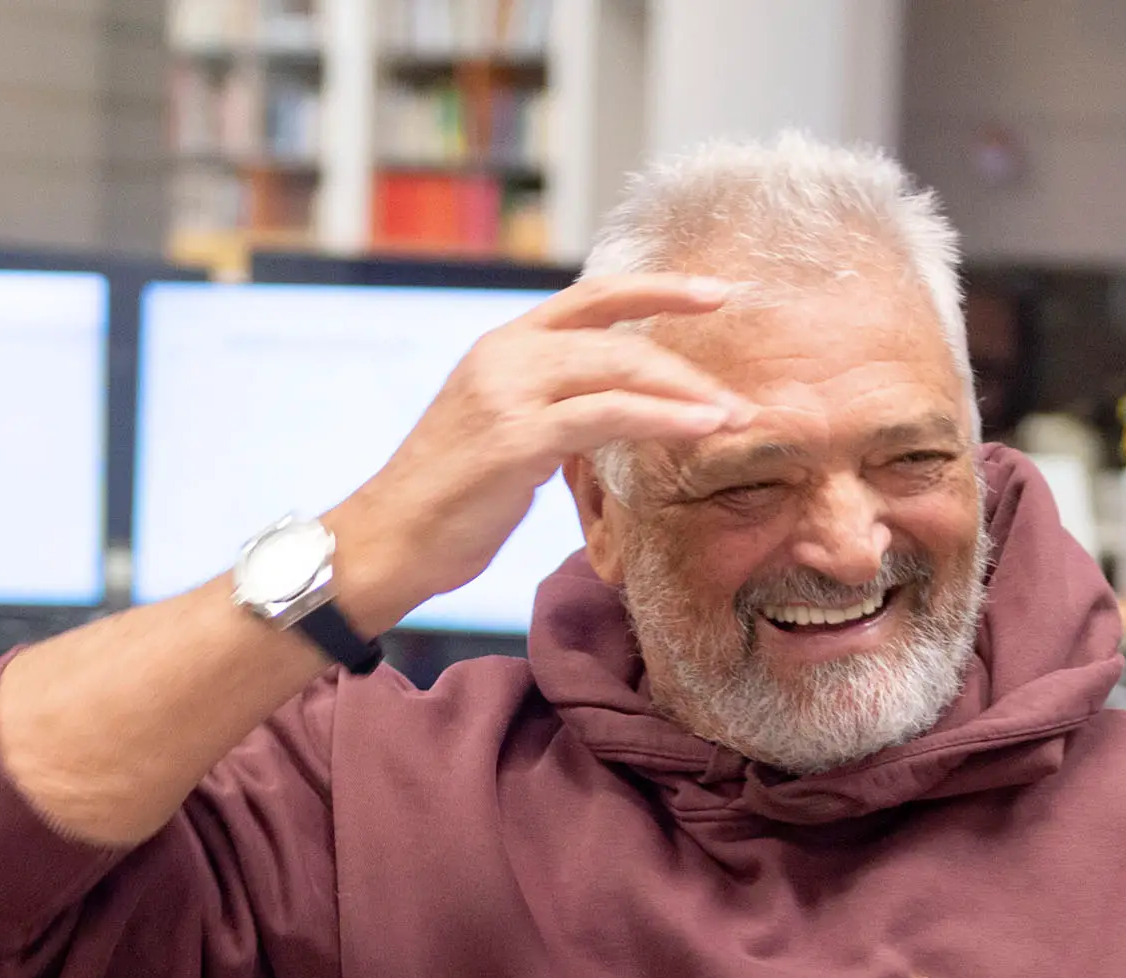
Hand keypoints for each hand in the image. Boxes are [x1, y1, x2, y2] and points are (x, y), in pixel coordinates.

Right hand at [324, 276, 756, 633]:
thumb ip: (549, 406)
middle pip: (616, 336)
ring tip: (735, 416)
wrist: (387, 541)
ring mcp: (508, 393)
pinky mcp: (515, 438)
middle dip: (686, 361)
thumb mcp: (502, 433)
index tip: (717, 292)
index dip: (658, 288)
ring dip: (685, 392)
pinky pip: (607, 416)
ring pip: (618, 369)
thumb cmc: (449, 500)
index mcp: (502, 345)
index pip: (592, 297)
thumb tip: (611, 410)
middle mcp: (504, 355)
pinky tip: (701, 428)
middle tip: (739, 394)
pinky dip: (662, 418)